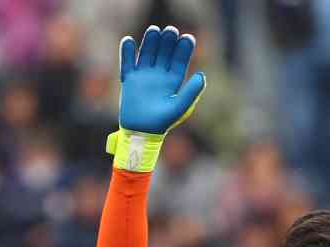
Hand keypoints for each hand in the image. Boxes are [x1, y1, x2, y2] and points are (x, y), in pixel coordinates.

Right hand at [106, 25, 206, 171]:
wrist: (141, 133)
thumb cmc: (162, 123)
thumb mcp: (179, 107)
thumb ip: (191, 92)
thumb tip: (202, 74)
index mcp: (173, 80)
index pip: (180, 60)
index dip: (184, 49)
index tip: (187, 38)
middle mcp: (159, 75)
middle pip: (163, 52)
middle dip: (167, 41)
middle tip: (170, 31)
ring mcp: (144, 76)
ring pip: (147, 53)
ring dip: (150, 42)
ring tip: (153, 30)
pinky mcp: (129, 79)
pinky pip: (127, 62)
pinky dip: (127, 52)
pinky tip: (129, 40)